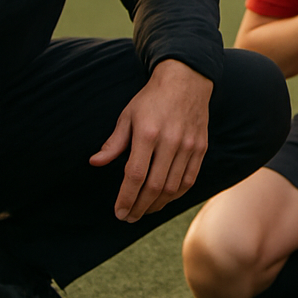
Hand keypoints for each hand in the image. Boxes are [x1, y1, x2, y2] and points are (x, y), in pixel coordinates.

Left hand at [89, 58, 212, 221]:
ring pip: (173, 187)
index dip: (126, 198)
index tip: (119, 212)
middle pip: (155, 186)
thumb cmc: (152, 99)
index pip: (136, 175)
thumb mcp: (127, 115)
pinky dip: (176, 194)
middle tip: (129, 217)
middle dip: (140, 207)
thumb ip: (114, 142)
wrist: (187, 80)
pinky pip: (189, 179)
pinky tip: (164, 199)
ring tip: (144, 210)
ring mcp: (189, 145)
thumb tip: (96, 162)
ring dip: (157, 204)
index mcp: (148, 133)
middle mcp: (170, 141)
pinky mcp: (201, 148)